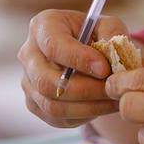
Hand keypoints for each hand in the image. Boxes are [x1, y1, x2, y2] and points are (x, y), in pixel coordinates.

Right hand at [19, 9, 128, 127]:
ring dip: (87, 106)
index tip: (104, 69)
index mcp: (43, 26)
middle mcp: (28, 54)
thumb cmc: (95, 35)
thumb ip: (112, 32)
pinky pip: (57, 118)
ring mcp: (28, 82)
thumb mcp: (107, 26)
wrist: (85, 54)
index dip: (79, 59)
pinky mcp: (35, 104)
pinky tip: (103, 107)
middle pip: (47, 81)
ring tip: (114, 100)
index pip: (52, 46)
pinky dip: (83, 115)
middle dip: (85, 89)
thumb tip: (114, 47)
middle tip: (112, 90)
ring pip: (52, 105)